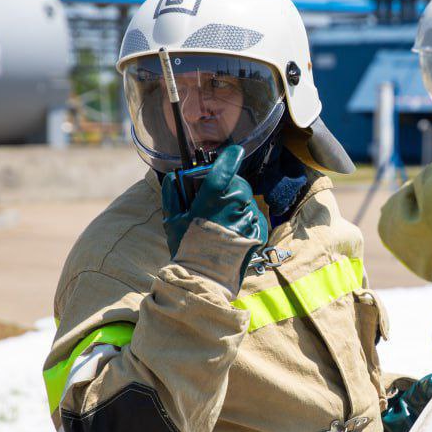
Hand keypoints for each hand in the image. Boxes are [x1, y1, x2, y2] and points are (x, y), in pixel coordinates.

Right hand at [161, 145, 267, 259]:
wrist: (204, 279)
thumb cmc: (186, 249)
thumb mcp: (172, 220)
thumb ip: (173, 193)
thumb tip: (175, 176)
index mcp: (212, 199)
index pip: (225, 169)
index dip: (229, 158)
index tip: (234, 151)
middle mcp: (234, 206)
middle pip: (237, 184)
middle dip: (228, 186)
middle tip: (214, 198)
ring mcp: (249, 219)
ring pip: (247, 200)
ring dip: (236, 203)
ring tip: (220, 221)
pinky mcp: (258, 232)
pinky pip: (254, 216)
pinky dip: (245, 218)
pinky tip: (231, 231)